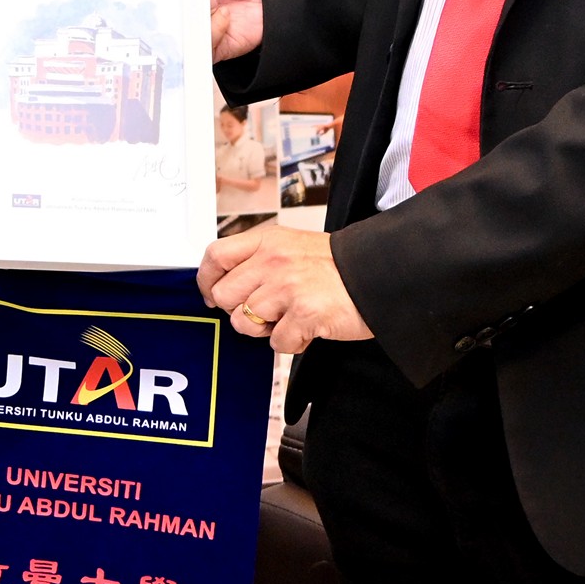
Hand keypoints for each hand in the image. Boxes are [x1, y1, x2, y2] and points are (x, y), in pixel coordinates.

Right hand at [156, 0, 263, 61]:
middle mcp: (177, 8)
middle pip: (154, 16)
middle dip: (166, 4)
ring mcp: (191, 29)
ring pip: (177, 33)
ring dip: (196, 15)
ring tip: (213, 2)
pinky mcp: (207, 47)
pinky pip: (199, 47)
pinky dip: (213, 29)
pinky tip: (226, 16)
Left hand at [198, 224, 371, 353]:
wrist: (377, 274)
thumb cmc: (337, 266)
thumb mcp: (291, 247)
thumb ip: (258, 260)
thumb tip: (223, 286)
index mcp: (268, 240)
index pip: (215, 256)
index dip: (207, 280)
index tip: (211, 294)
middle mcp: (273, 261)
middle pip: (223, 296)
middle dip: (241, 311)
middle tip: (268, 311)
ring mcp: (287, 287)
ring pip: (244, 323)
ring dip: (267, 329)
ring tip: (292, 317)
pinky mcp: (303, 313)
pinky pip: (277, 343)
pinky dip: (293, 342)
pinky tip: (310, 327)